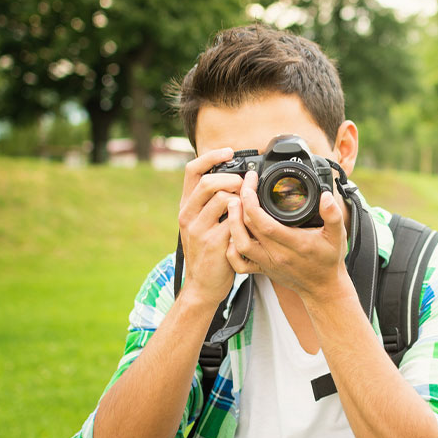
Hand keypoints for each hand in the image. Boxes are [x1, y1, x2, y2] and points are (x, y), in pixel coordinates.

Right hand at [177, 148, 241, 307]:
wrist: (202, 286)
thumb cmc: (210, 253)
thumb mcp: (204, 224)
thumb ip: (214, 203)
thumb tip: (238, 179)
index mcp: (187, 206)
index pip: (192, 170)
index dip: (211, 156)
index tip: (229, 151)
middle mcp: (188, 215)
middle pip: (208, 182)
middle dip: (232, 178)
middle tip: (245, 185)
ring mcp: (198, 229)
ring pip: (222, 199)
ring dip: (241, 198)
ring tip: (249, 207)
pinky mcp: (213, 243)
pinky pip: (233, 221)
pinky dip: (245, 218)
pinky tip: (250, 224)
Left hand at [225, 170, 350, 304]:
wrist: (323, 287)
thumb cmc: (329, 260)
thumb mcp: (337, 235)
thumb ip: (333, 215)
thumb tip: (326, 196)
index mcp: (295, 243)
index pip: (264, 222)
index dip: (252, 201)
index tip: (251, 183)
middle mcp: (277, 254)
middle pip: (249, 227)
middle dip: (241, 202)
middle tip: (242, 185)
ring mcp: (267, 263)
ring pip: (240, 244)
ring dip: (232, 223)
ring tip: (233, 203)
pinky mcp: (262, 269)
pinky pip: (239, 263)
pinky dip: (231, 248)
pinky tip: (233, 232)